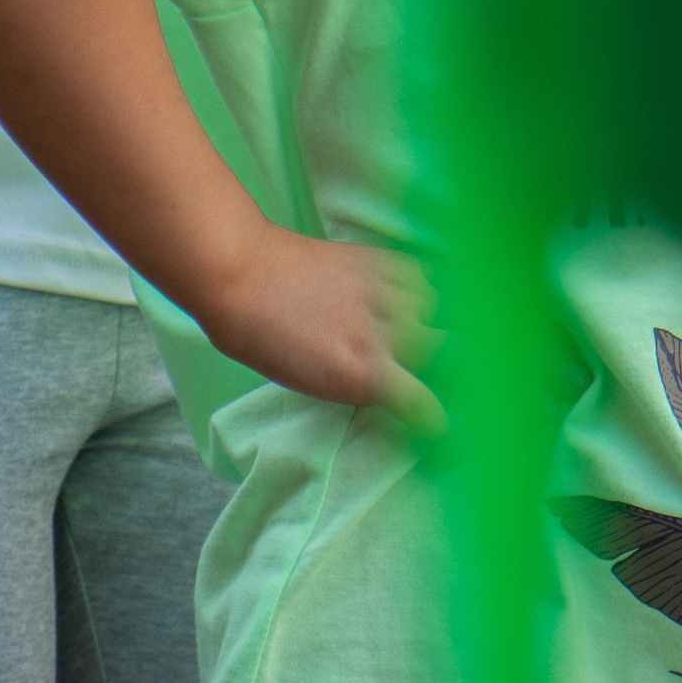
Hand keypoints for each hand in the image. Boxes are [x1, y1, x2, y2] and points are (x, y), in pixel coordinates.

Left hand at [208, 227, 439, 427]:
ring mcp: (384, 295)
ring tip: (400, 326)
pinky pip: (422, 279)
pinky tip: (397, 297)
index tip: (431, 421)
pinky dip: (415, 291)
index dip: (431, 418)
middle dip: (432, 363)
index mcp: (359, 375)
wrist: (241, 276)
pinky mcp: (381, 261)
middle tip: (411, 365)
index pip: (423, 405)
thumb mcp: (310, 382)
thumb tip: (391, 390)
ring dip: (423, 323)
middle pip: (440, 354)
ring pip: (436, 313)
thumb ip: (359, 385)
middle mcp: (380, 336)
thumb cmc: (262, 339)